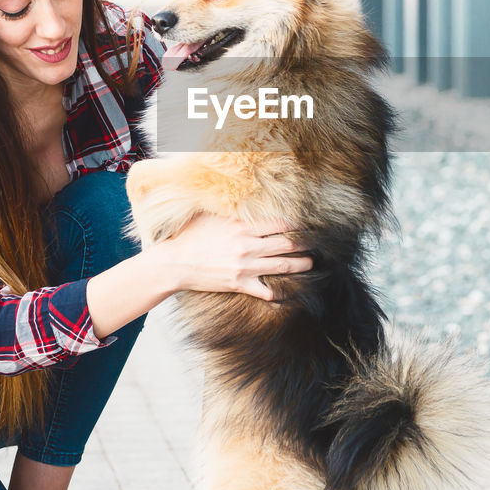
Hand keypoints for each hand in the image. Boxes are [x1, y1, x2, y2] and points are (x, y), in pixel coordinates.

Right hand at [156, 214, 311, 300]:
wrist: (174, 264)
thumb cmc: (189, 237)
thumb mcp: (210, 216)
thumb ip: (231, 210)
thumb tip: (244, 198)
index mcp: (242, 227)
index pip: (279, 224)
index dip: (296, 225)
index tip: (305, 225)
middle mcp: (248, 246)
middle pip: (287, 244)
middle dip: (304, 244)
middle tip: (315, 244)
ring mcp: (245, 267)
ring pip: (282, 266)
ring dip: (300, 265)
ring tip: (310, 263)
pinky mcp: (240, 284)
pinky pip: (266, 290)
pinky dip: (278, 291)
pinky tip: (287, 290)